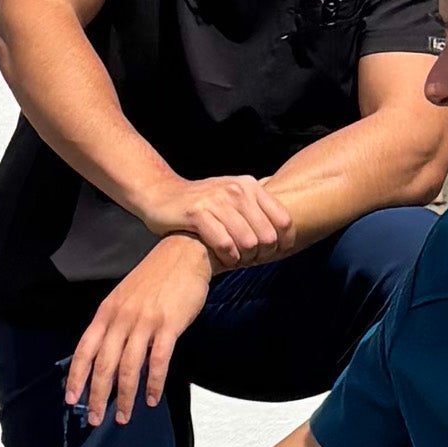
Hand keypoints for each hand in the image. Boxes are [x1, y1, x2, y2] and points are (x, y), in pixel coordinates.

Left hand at [63, 235, 215, 430]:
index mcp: (107, 312)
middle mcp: (121, 318)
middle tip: (94, 419)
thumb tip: (105, 357)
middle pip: (104, 364)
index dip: (77, 376)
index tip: (71, 399)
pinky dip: (153, 383)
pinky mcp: (168, 325)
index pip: (84, 349)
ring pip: (128, 367)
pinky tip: (152, 399)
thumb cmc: (155, 279)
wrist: (184, 254)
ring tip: (123, 417)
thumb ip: (114, 325)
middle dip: (97, 395)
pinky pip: (158, 360)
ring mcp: (144, 321)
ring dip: (125, 397)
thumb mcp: (124, 297)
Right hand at [163, 171, 286, 269]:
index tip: (273, 253)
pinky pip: (224, 244)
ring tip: (236, 260)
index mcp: (250, 186)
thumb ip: (257, 207)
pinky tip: (224, 258)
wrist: (160, 194)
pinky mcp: (197, 213)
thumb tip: (287, 229)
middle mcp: (236, 190)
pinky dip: (228, 257)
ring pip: (247, 242)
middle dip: (261, 255)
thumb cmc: (202, 203)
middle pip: (267, 236)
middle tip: (250, 260)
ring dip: (244, 259)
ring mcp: (216, 200)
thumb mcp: (232, 195)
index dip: (283, 243)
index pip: (283, 221)